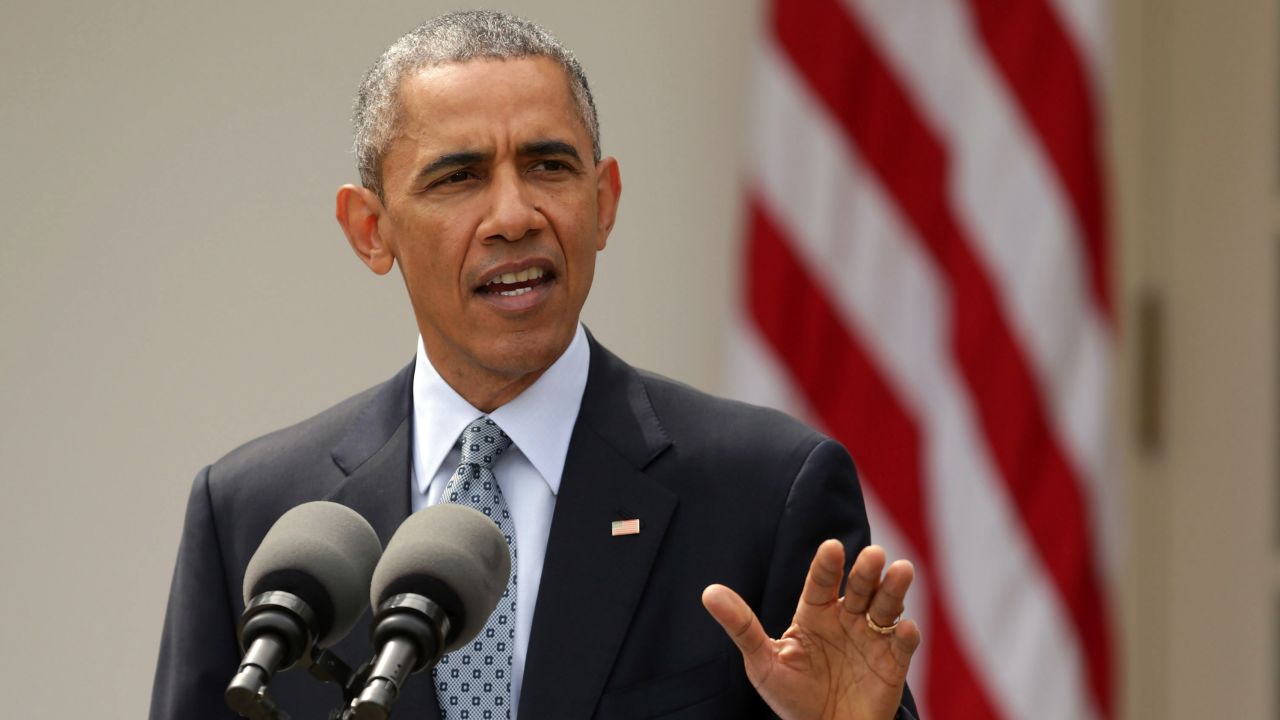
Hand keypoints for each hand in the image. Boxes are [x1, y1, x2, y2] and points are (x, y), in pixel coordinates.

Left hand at [702, 541, 919, 719]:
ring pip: (886, 606)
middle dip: (866, 571)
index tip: (832, 547)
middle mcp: (846, 618)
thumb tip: (708, 592)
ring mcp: (871, 638)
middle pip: (859, 587)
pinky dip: (905, 636)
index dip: (827, 565)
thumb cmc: (790, 695)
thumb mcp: (762, 661)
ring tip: (901, 570)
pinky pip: (902, 645)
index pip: (821, 582)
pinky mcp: (892, 663)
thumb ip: (741, 626)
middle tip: (873, 555)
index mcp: (815, 613)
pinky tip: (904, 628)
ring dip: (894, 589)